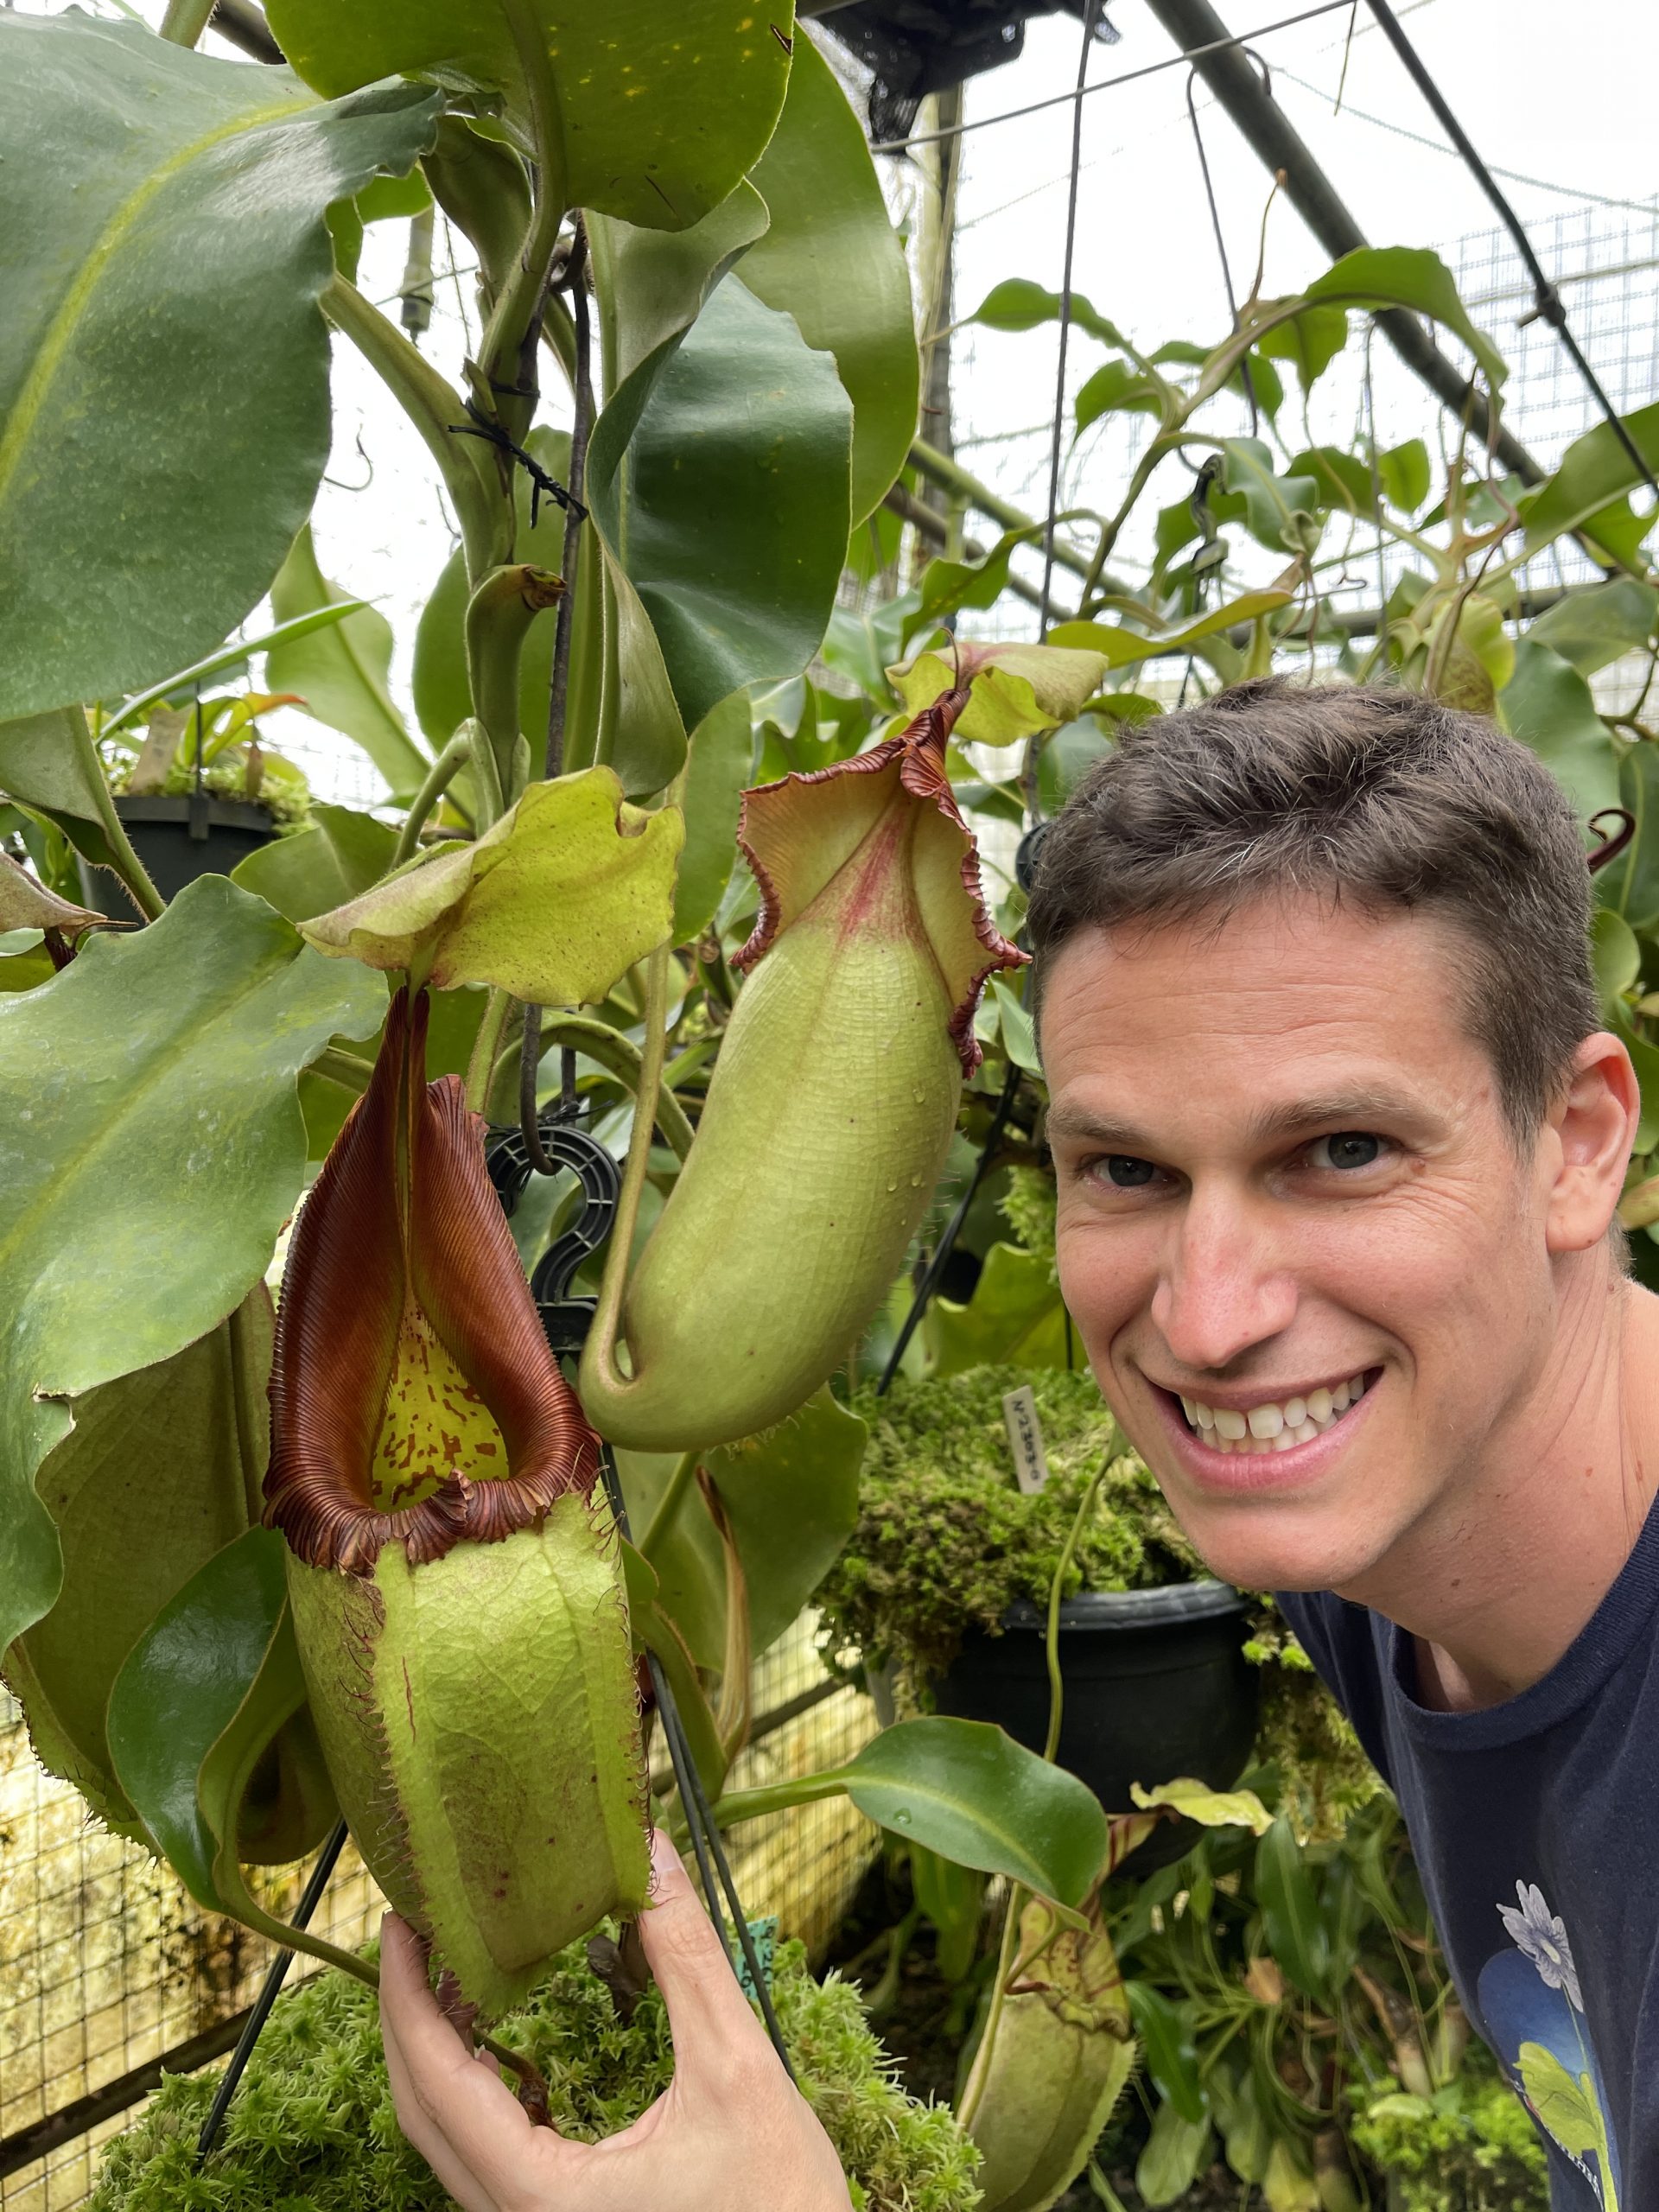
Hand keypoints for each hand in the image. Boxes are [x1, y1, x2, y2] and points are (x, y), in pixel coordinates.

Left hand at [379, 1828, 853, 2211]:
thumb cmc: (780, 2202)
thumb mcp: (737, 2067)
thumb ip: (687, 1959)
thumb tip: (651, 1854)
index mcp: (544, 2198)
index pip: (439, 2086)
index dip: (407, 1997)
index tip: (401, 1923)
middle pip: (421, 2115)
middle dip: (406, 2015)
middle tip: (412, 1928)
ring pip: (446, 2140)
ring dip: (437, 2051)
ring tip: (450, 1966)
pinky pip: (483, 2156)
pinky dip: (472, 2089)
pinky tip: (494, 2039)